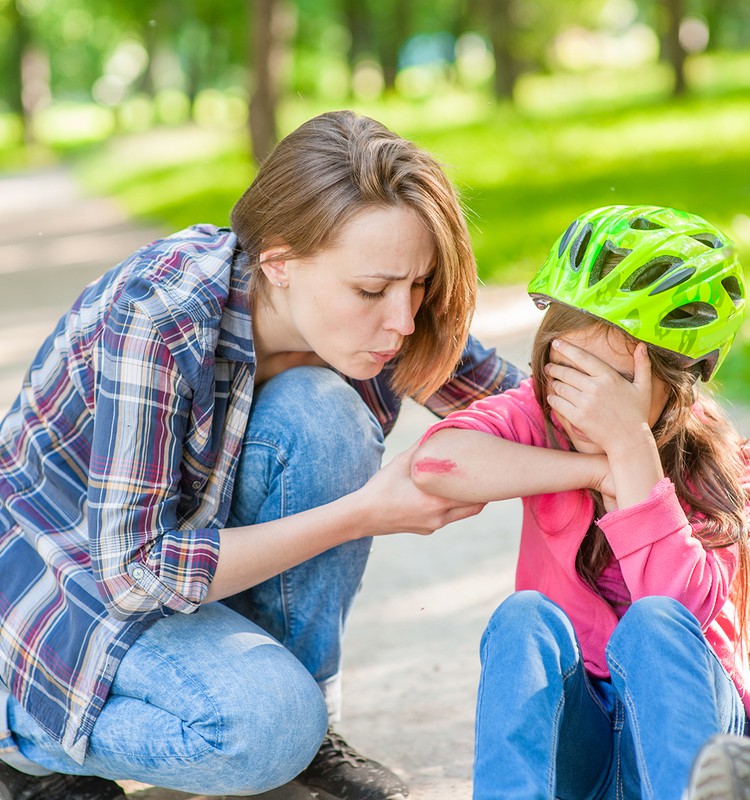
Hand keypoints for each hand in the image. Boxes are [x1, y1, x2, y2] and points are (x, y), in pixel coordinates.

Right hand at [357, 443, 486, 536]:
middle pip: (474, 507)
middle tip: (489, 478)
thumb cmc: (381, 487)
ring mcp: (433, 525)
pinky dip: (450, 507)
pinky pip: (446, 518)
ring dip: (466, 501)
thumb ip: (422, 446)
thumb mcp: (401, 462)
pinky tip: (444, 494)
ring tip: (470, 484)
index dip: (485, 483)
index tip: (491, 470)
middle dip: (482, 493)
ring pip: (461, 514)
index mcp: (436, 499)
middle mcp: (439, 516)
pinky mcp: (426, 529)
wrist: (362, 516)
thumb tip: (435, 428)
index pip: (474, 494)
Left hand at [545, 339, 654, 457]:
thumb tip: (642, 345)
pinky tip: (552, 396)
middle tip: (549, 367)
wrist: (630, 440)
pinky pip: (557, 403)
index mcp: (609, 377)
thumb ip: (643, 365)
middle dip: (554, 368)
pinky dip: (552, 398)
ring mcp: (585, 403)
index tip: (556, 342)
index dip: (567, 348)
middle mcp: (595, 387)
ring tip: (551, 381)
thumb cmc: (637, 413)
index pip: (582, 357)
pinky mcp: (577, 417)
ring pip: (560, 387)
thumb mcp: (644, 388)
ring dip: (553, 383)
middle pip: (566, 372)